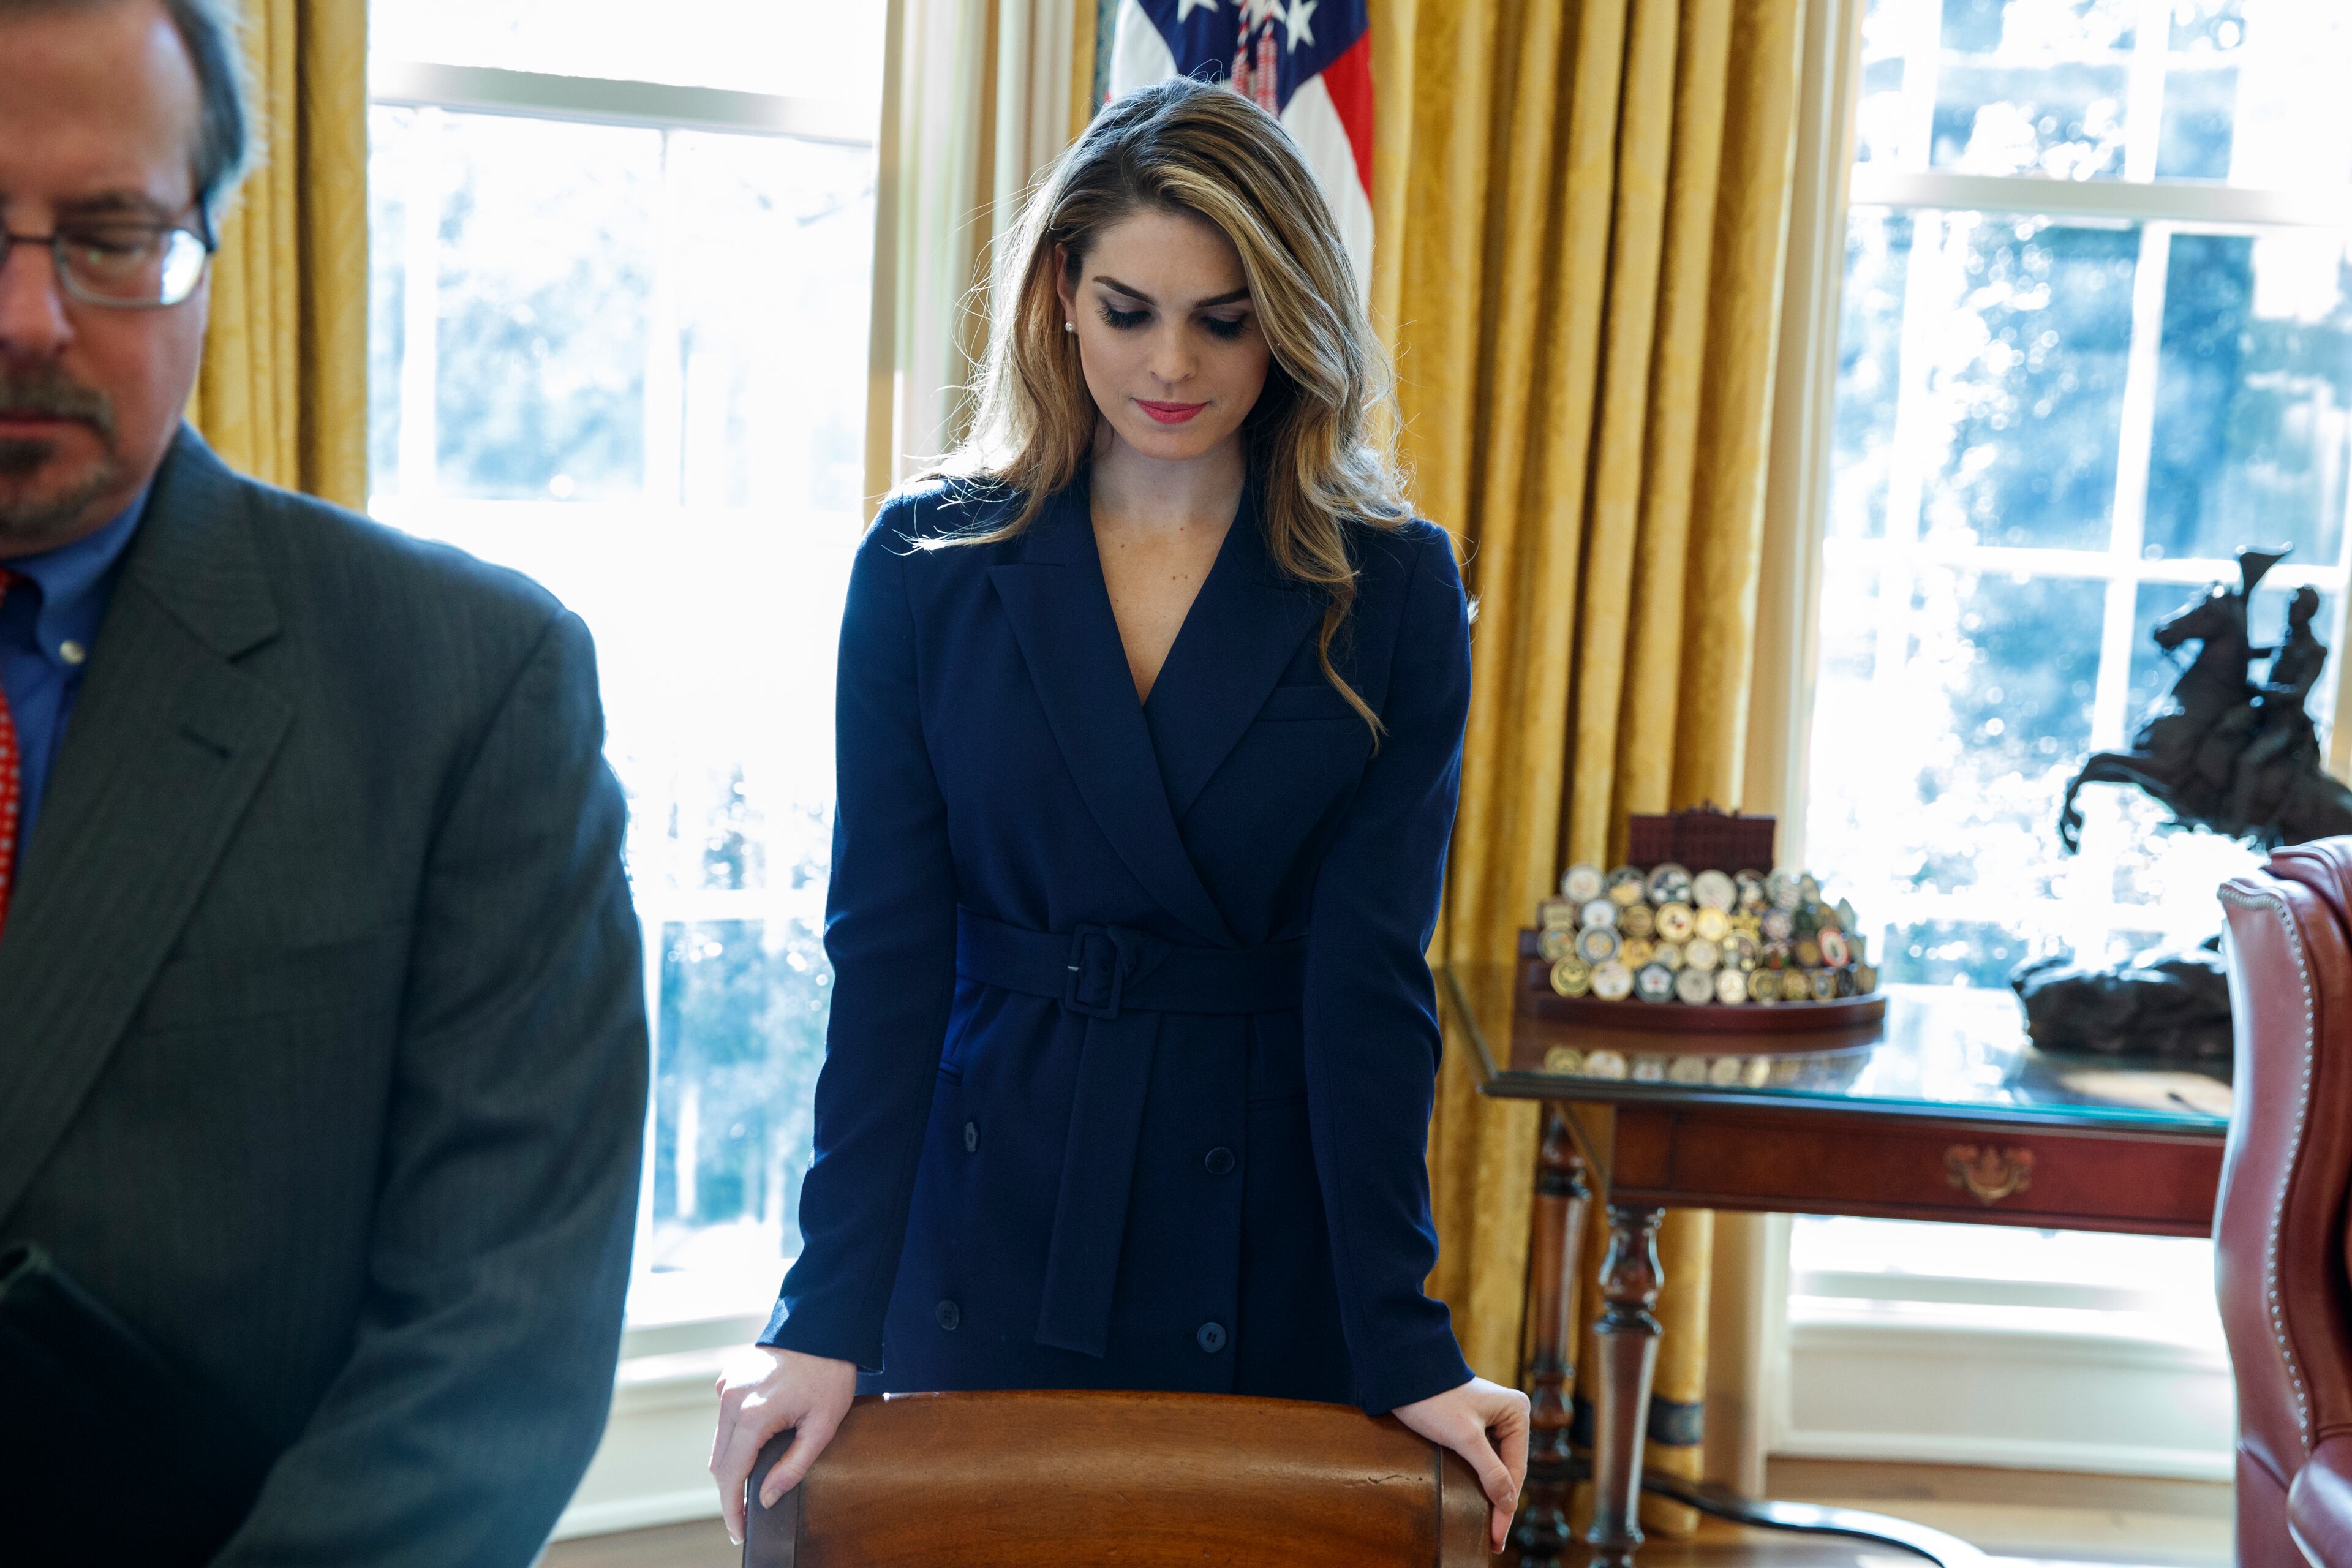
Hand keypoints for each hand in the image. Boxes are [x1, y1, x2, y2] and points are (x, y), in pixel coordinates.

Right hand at [709, 1345, 857, 1545]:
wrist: (823, 1327)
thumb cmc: (828, 1374)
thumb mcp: (822, 1427)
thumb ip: (792, 1467)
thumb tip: (765, 1497)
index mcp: (752, 1413)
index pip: (731, 1475)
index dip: (732, 1508)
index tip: (737, 1530)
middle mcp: (731, 1399)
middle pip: (719, 1462)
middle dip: (730, 1491)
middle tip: (744, 1514)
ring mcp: (726, 1385)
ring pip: (719, 1441)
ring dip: (732, 1463)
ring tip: (751, 1482)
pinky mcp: (727, 1377)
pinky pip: (725, 1418)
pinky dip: (734, 1436)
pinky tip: (755, 1442)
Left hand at [1391, 1376, 1530, 1554]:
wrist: (1404, 1374)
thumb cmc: (1433, 1399)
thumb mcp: (1463, 1437)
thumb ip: (1490, 1471)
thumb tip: (1509, 1504)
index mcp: (1517, 1412)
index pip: (1516, 1470)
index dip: (1506, 1506)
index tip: (1496, 1536)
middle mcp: (1511, 1414)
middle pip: (1509, 1469)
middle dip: (1501, 1503)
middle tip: (1493, 1539)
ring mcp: (1494, 1419)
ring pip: (1497, 1466)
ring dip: (1492, 1494)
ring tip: (1489, 1527)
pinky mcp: (1477, 1424)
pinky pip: (1485, 1458)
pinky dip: (1482, 1480)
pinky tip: (1480, 1501)